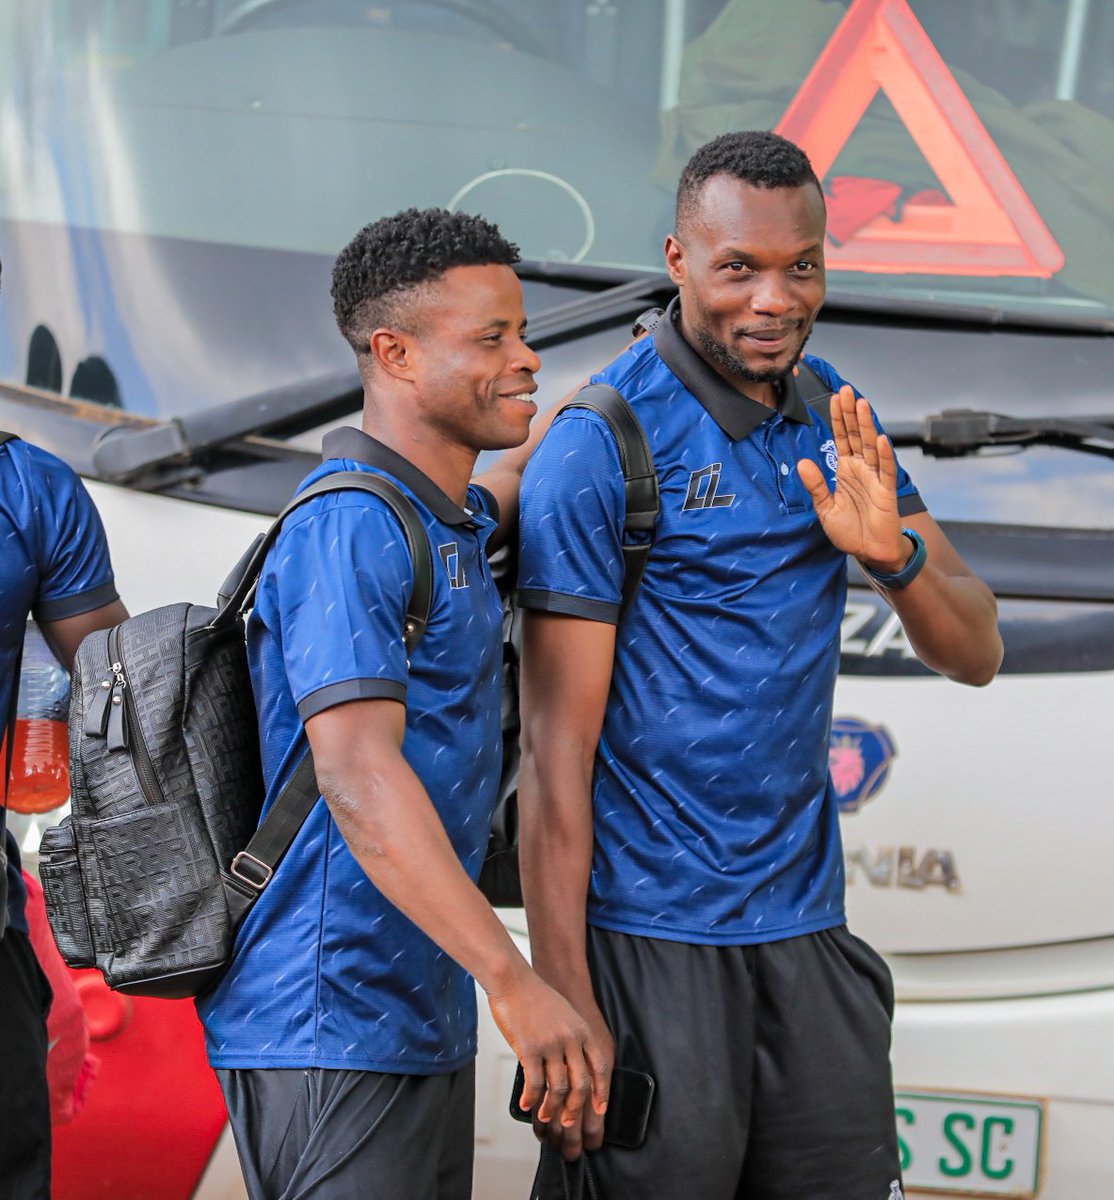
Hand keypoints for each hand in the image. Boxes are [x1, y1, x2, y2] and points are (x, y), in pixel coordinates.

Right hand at [488, 971, 610, 1156]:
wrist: (512, 980)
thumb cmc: (534, 996)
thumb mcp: (564, 1013)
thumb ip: (571, 1037)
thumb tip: (570, 1065)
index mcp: (582, 1030)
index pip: (600, 1067)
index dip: (601, 1091)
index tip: (599, 1109)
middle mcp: (570, 1038)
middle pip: (581, 1083)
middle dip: (576, 1108)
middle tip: (569, 1122)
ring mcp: (551, 1044)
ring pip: (558, 1087)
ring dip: (552, 1107)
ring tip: (546, 1116)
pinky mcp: (530, 1049)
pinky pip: (535, 1083)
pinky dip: (532, 1098)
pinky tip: (526, 1104)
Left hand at [797, 386, 908, 571]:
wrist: (869, 551)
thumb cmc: (850, 530)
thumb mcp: (825, 508)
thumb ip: (816, 486)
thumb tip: (803, 463)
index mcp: (846, 470)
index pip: (841, 439)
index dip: (838, 419)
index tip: (834, 398)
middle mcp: (861, 469)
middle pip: (856, 436)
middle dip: (851, 413)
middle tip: (846, 391)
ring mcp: (875, 478)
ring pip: (871, 446)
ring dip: (866, 425)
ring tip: (861, 404)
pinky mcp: (886, 492)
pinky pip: (886, 471)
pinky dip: (884, 455)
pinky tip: (881, 439)